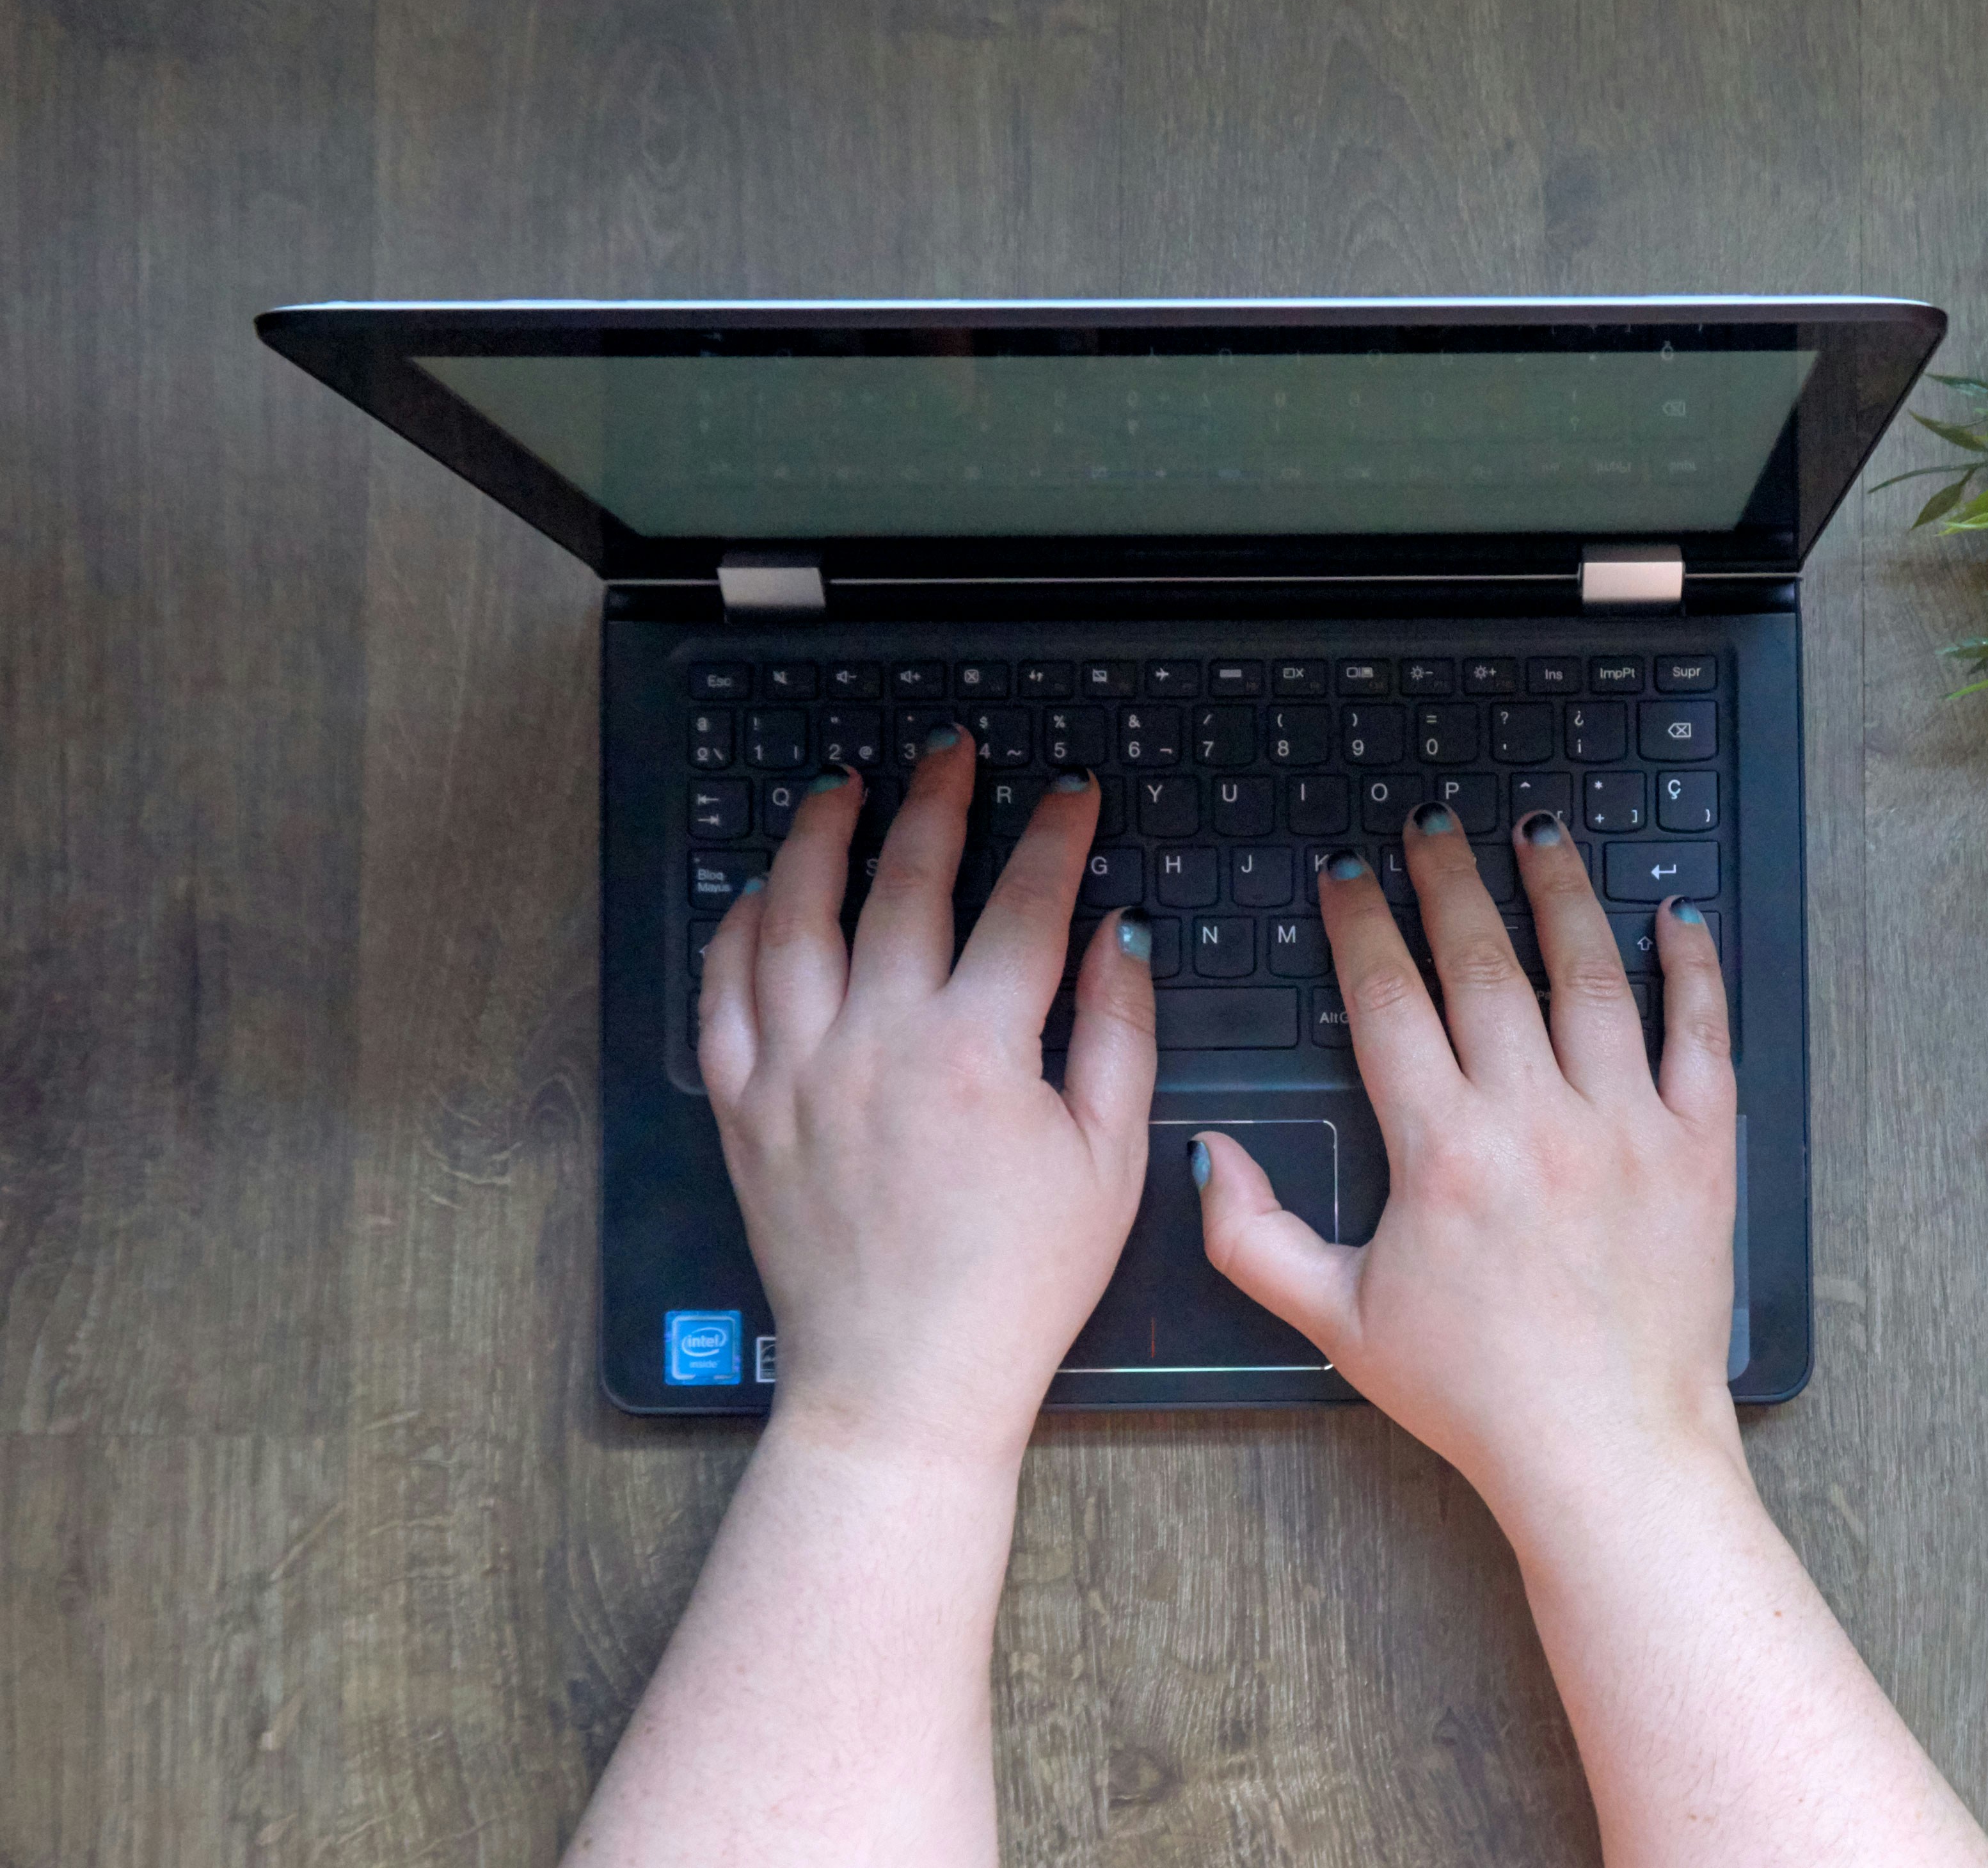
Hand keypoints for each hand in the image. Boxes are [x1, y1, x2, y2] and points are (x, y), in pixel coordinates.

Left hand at [694, 727, 1158, 1461]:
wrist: (907, 1379)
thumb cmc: (1018, 1284)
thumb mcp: (1108, 1160)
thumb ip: (1117, 1033)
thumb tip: (1119, 935)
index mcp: (977, 1053)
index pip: (1025, 904)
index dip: (1054, 835)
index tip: (1070, 791)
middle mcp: (876, 1044)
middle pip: (904, 883)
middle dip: (935, 802)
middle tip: (950, 754)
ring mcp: (797, 1072)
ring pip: (794, 916)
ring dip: (820, 837)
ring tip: (842, 788)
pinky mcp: (744, 1110)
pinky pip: (724, 993)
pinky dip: (739, 930)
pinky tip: (763, 896)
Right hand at [1192, 805, 1740, 1520]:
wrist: (1605, 1453)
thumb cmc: (1475, 1396)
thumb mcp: (1337, 1321)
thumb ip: (1253, 1235)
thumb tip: (1203, 1156)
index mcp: (1443, 1150)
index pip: (1390, 1000)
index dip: (1361, 923)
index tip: (1347, 872)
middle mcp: (1536, 1119)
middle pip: (1484, 964)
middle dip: (1449, 881)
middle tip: (1431, 824)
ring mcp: (1626, 1128)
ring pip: (1592, 977)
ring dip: (1561, 894)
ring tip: (1538, 834)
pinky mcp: (1698, 1153)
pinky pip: (1701, 1038)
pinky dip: (1693, 970)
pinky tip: (1678, 918)